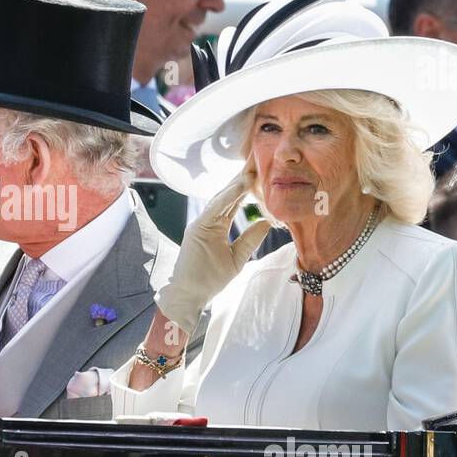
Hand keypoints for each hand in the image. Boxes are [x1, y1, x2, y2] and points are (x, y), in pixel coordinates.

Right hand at [155, 172, 271, 337]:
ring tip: (252, 169)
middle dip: (242, 179)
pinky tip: (240, 186)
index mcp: (216, 226)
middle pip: (228, 196)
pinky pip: (215, 208)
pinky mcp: (197, 228)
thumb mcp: (237, 258)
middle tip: (258, 161)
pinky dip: (228, 196)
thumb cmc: (209, 279)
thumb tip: (267, 223)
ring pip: (222, 198)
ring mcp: (201, 223)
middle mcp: (208, 220)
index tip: (261, 174)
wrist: (190, 295)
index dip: (246, 188)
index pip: (234, 202)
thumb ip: (249, 240)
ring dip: (237, 184)